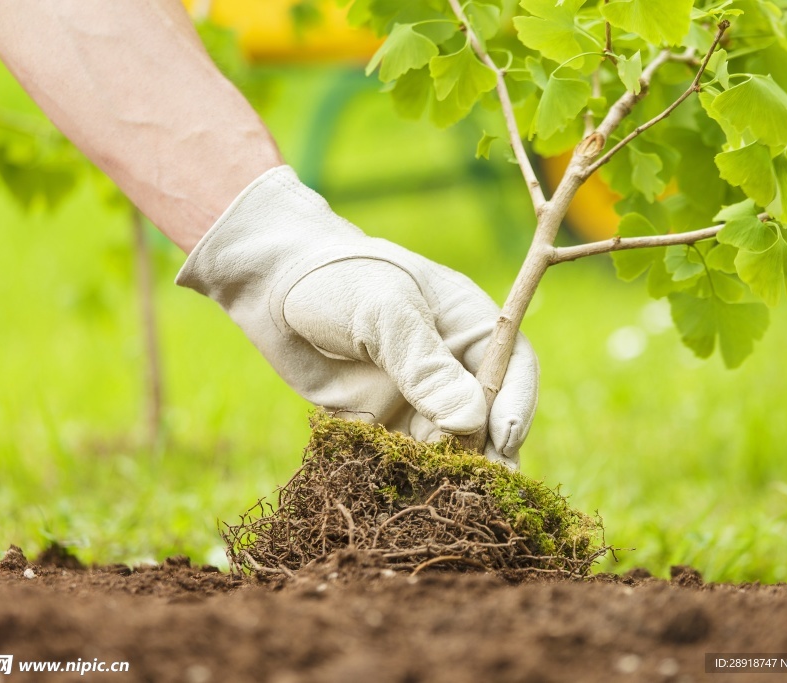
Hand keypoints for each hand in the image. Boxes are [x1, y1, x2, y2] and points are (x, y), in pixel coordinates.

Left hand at [176, 166, 537, 466]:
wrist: (271, 288)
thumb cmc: (336, 281)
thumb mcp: (384, 312)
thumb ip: (424, 365)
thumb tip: (469, 423)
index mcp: (470, 325)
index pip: (514, 368)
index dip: (515, 404)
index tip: (503, 439)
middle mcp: (453, 367)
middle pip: (489, 417)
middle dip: (489, 452)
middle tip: (484, 487)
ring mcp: (419, 399)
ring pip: (452, 446)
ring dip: (452, 473)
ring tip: (447, 498)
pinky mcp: (384, 426)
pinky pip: (408, 460)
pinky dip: (411, 479)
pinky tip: (408, 497)